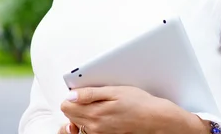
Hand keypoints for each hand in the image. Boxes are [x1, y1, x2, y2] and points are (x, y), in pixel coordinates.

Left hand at [60, 86, 197, 133]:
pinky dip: (92, 122)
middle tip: (92, 97)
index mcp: (94, 113)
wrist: (155, 119)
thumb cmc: (139, 103)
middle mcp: (93, 127)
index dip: (73, 95)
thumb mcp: (115, 91)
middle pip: (70, 115)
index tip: (82, 91)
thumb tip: (72, 95)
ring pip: (79, 123)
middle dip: (77, 104)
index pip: (66, 105)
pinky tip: (103, 115)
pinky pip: (89, 130)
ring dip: (84, 114)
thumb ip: (91, 93)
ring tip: (100, 105)